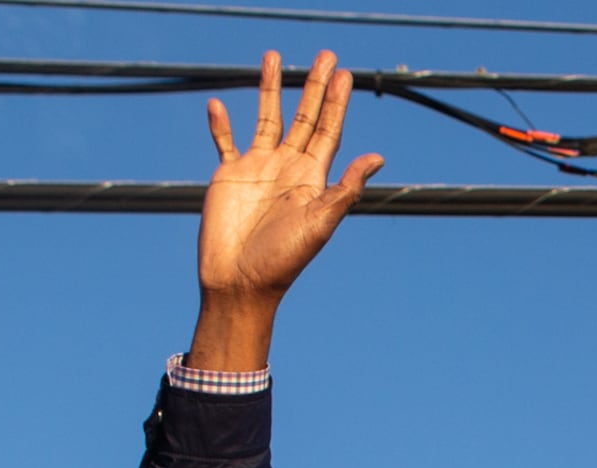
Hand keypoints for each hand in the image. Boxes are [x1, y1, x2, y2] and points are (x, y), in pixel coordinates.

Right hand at [189, 52, 381, 368]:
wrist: (240, 283)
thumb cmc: (283, 261)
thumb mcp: (319, 223)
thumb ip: (345, 188)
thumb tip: (378, 157)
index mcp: (312, 178)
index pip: (329, 131)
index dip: (337, 102)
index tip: (345, 73)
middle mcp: (287, 168)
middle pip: (304, 117)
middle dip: (314, 86)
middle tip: (326, 54)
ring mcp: (258, 169)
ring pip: (266, 118)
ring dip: (270, 89)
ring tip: (274, 57)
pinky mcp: (229, 177)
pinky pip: (225, 142)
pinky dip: (220, 124)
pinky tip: (217, 102)